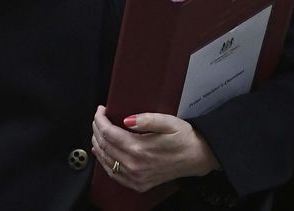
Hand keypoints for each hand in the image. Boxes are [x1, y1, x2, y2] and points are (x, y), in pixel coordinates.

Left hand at [91, 105, 219, 192]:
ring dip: (98, 143)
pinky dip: (104, 162)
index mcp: (140, 148)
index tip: (100, 110)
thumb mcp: (168, 122)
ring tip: (97, 131)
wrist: (197, 158)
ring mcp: (135, 177)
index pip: (109, 133)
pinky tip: (101, 152)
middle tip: (98, 118)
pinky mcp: (138, 184)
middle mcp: (134, 165)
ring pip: (105, 160)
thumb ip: (147, 119)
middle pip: (104, 146)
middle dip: (97, 129)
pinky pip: (113, 174)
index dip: (100, 120)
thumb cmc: (184, 138)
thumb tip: (127, 119)